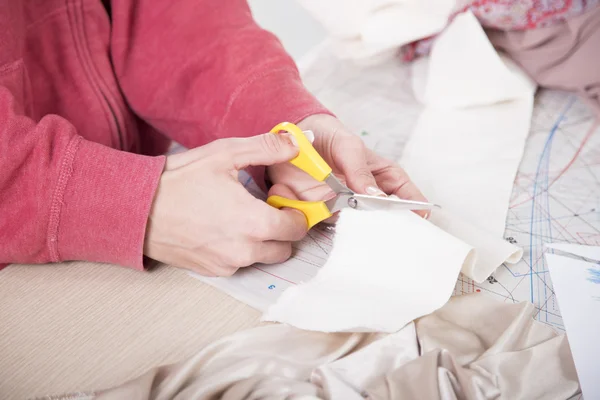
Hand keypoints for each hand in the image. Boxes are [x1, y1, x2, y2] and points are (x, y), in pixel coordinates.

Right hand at [144, 134, 306, 276]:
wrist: (134, 209)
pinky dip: (239, 249)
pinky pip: (239, 264)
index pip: (298, 227)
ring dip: (262, 240)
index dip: (295, 209)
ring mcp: (228, 265)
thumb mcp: (224, 154)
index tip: (279, 196)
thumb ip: (266, 149)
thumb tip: (295, 144)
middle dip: (282, 227)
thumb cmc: (178, 181)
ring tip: (239, 215)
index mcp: (255, 223)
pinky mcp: (212, 271)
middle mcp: (245, 251)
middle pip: (285, 247)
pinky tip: (221, 226)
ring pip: (263, 257)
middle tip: (263, 206)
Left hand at [267, 114, 427, 216]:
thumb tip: (375, 196)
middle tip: (393, 230)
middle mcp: (366, 193)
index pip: (404, 192)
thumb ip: (360, 169)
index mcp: (381, 175)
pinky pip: (333, 223)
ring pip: (360, 223)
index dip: (414, 205)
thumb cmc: (328, 135)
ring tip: (368, 230)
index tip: (421, 218)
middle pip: (385, 214)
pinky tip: (342, 226)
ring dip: (363, 228)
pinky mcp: (322, 210)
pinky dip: (338, 226)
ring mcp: (345, 204)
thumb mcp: (348, 145)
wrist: (291, 137)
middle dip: (390, 223)